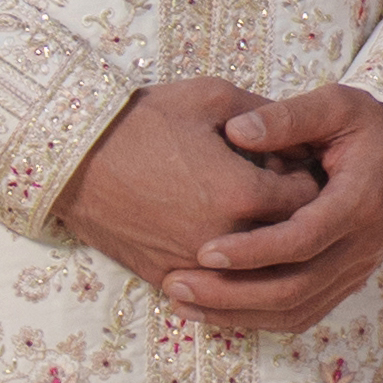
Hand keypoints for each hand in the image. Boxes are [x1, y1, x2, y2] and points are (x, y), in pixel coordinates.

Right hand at [56, 82, 356, 305]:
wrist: (72, 157)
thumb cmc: (142, 121)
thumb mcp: (212, 98)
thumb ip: (268, 115)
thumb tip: (303, 133)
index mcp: (242, 194)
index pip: (310, 199)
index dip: (311, 177)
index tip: (302, 162)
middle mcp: (225, 240)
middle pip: (289, 239)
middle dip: (295, 214)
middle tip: (286, 186)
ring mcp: (194, 265)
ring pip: (257, 270)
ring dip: (265, 245)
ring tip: (258, 212)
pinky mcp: (167, 278)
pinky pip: (219, 285)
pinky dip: (230, 266)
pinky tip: (227, 236)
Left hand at [146, 80, 382, 337]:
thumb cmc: (367, 127)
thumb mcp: (335, 104)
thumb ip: (287, 117)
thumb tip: (237, 130)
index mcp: (359, 201)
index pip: (303, 239)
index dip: (252, 251)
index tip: (203, 249)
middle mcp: (361, 246)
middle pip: (294, 288)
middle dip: (230, 292)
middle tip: (177, 284)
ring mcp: (355, 270)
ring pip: (294, 311)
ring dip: (236, 312)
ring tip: (183, 301)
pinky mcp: (344, 283)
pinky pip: (301, 315)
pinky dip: (256, 318)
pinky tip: (214, 309)